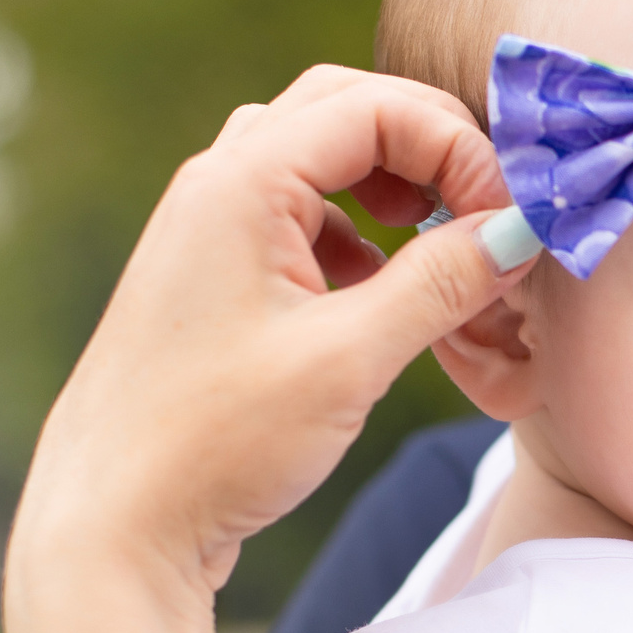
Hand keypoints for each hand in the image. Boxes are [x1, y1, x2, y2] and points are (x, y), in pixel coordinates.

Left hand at [8, 64, 526, 600]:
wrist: (111, 526)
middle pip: (346, 110)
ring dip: (390, 185)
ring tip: (438, 243)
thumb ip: (443, 282)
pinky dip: (356, 233)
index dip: (458, 150)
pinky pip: (297, 217)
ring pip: (319, 160)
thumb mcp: (349, 359)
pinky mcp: (213, 279)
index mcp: (242, 181)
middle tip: (486, 208)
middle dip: (429, 147)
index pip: (377, 106)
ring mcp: (208, 230)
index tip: (508, 219)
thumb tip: (520, 230)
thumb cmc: (214, 442)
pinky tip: (378, 294)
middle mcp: (217, 186)